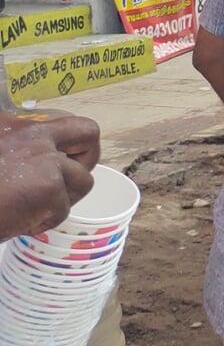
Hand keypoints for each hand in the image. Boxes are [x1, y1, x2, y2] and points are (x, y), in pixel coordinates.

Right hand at [0, 113, 100, 239]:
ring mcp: (45, 160)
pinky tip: (20, 222)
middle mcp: (32, 135)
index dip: (65, 143)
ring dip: (63, 198)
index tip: (57, 158)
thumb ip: (13, 151)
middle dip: (88, 155)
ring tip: (34, 207)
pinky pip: (63, 210)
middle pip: (88, 132)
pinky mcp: (49, 188)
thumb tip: (28, 170)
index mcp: (13, 125)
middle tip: (69, 177)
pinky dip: (43, 222)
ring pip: (83, 179)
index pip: (60, 123)